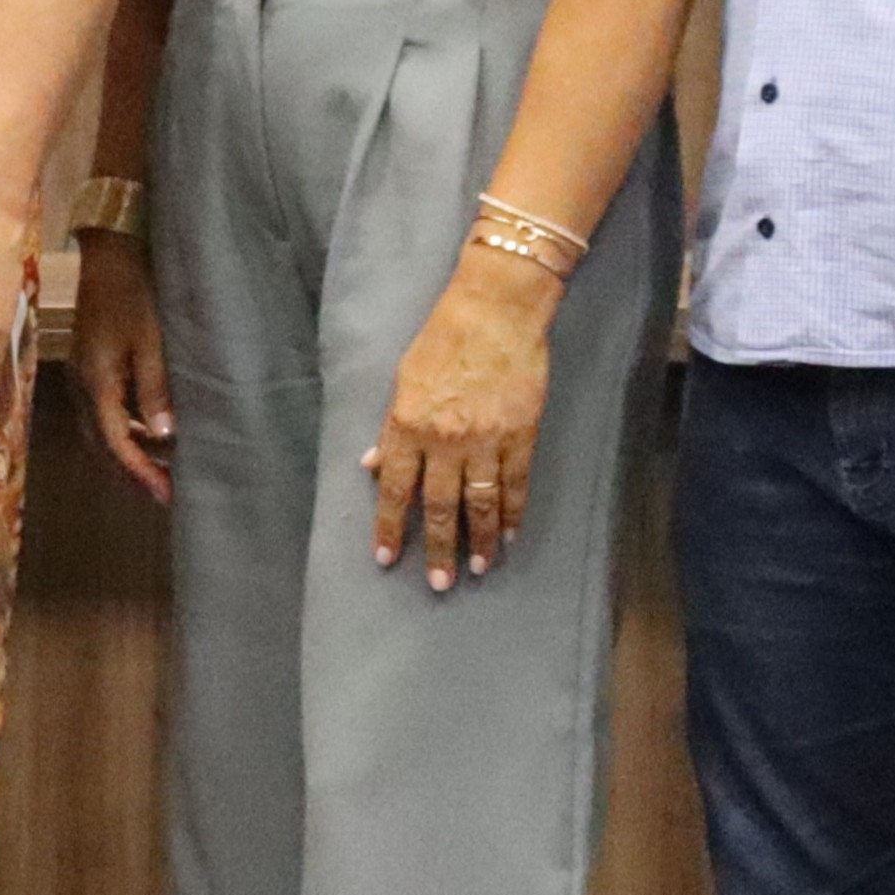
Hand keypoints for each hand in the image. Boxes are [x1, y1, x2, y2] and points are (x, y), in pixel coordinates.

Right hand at [70, 232, 171, 505]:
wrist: (103, 254)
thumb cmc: (132, 292)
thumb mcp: (151, 338)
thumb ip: (155, 387)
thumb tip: (163, 436)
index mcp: (98, 382)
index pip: (118, 442)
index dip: (142, 472)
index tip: (167, 496)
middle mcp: (83, 386)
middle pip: (103, 444)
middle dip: (132, 472)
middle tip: (165, 491)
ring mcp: (80, 376)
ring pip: (100, 430)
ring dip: (127, 452)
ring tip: (161, 466)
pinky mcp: (87, 366)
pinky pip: (102, 412)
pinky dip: (123, 430)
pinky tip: (147, 429)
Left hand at [363, 246, 559, 589]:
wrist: (495, 311)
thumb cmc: (442, 340)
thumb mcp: (402, 381)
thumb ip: (390, 430)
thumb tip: (373, 468)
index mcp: (407, 425)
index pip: (395, 490)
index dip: (390, 527)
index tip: (387, 559)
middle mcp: (444, 439)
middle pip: (438, 506)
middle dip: (436, 547)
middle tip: (438, 583)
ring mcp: (486, 439)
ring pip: (480, 503)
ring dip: (480, 540)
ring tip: (478, 568)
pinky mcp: (521, 434)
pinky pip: (516, 484)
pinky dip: (513, 513)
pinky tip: (510, 535)